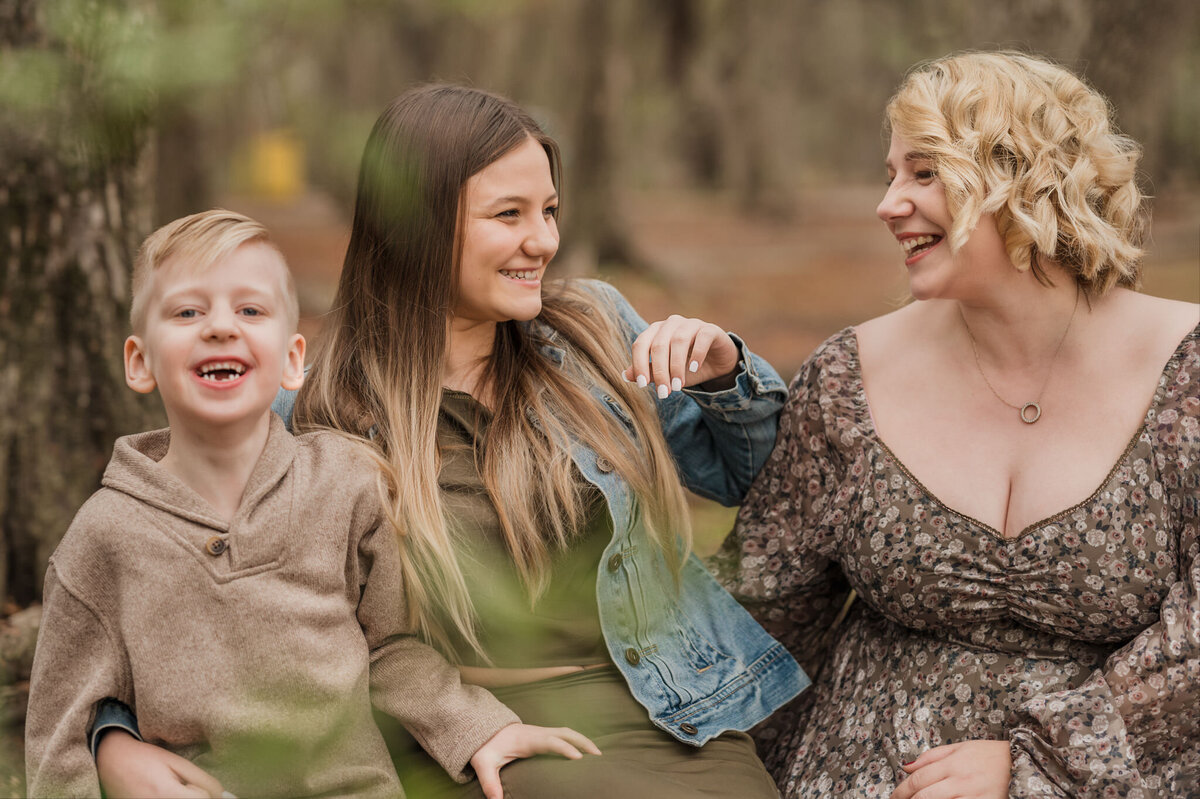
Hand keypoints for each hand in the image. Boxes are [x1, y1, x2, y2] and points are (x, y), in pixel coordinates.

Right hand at [96, 730, 224, 797]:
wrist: (113, 761)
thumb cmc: (146, 758)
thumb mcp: (177, 763)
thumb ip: (202, 779)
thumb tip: (220, 794)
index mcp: (166, 793)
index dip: (202, 792)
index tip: (191, 783)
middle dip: (193, 797)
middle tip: (180, 788)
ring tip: (168, 790)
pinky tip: (160, 794)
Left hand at [469, 722, 599, 798]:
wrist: (484, 728)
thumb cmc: (486, 746)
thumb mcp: (484, 763)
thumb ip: (489, 782)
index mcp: (528, 739)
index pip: (551, 741)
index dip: (565, 749)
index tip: (579, 759)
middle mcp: (538, 733)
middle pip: (565, 733)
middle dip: (583, 742)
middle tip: (598, 756)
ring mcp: (541, 732)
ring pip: (567, 732)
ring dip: (583, 740)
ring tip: (598, 754)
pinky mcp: (542, 734)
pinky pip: (563, 735)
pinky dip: (576, 740)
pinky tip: (584, 751)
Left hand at [625, 315, 738, 397]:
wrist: (716, 362)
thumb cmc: (686, 366)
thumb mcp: (666, 372)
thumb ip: (647, 371)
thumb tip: (625, 375)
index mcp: (655, 331)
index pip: (640, 344)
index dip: (639, 364)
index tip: (642, 385)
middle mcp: (671, 324)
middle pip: (659, 345)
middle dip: (660, 371)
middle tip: (664, 392)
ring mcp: (691, 324)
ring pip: (678, 341)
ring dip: (676, 366)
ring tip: (678, 386)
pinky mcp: (710, 329)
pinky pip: (702, 338)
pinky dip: (697, 354)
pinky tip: (694, 369)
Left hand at [891, 740, 1009, 798]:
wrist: (1020, 762)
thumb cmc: (989, 755)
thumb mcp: (958, 748)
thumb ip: (930, 757)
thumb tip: (906, 766)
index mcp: (951, 763)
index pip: (918, 779)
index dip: (902, 790)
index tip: (894, 797)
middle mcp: (960, 780)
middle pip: (925, 795)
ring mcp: (973, 795)